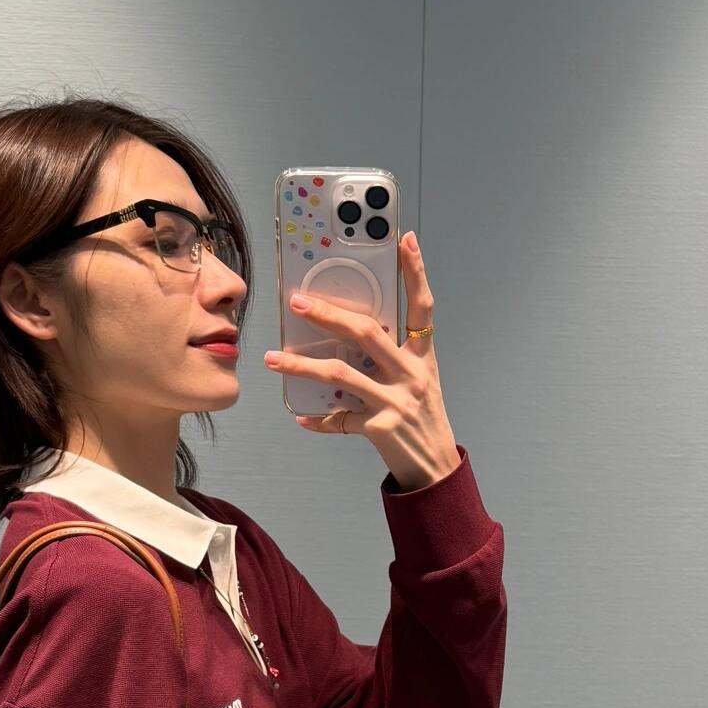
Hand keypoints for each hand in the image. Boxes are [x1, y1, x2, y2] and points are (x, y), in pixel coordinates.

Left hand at [264, 231, 458, 490]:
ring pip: (341, 374)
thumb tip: (346, 332)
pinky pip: (339, 419)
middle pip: (367, 333)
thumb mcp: (417, 380)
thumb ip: (390, 355)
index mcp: (422, 357)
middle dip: (328, 314)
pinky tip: (300, 416)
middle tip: (296, 301)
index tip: (404, 239)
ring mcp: (396, 401)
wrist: (435, 467)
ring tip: (271, 358)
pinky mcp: (380, 428)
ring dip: (301, 365)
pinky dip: (318, 419)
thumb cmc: (421, 417)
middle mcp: (411, 374)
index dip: (415, 272)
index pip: (421, 307)